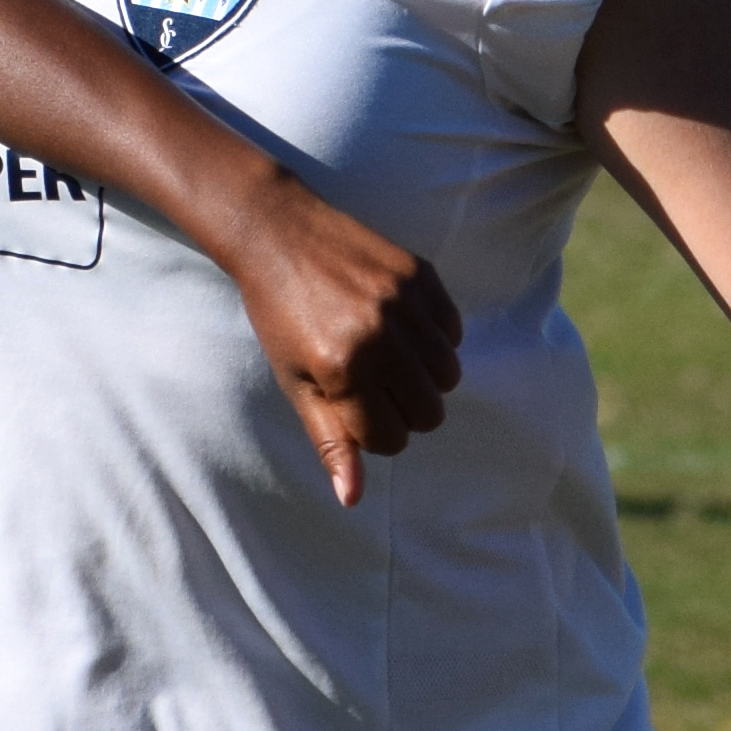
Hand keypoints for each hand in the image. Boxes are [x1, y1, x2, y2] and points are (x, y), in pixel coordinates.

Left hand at [222, 174, 462, 507]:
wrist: (277, 232)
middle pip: (429, 413)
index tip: (349, 403)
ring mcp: (404, 302)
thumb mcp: (294, 381)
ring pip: (449, 377)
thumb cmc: (278, 314)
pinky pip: (453, 332)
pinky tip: (397, 322)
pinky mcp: (421, 275)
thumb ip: (329, 439)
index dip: (371, 431)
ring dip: (422, 375)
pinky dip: (434, 337)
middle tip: (370, 380)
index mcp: (342, 369)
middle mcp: (378, 336)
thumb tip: (353, 498)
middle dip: (402, 408)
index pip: (391, 439)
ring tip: (385, 352)